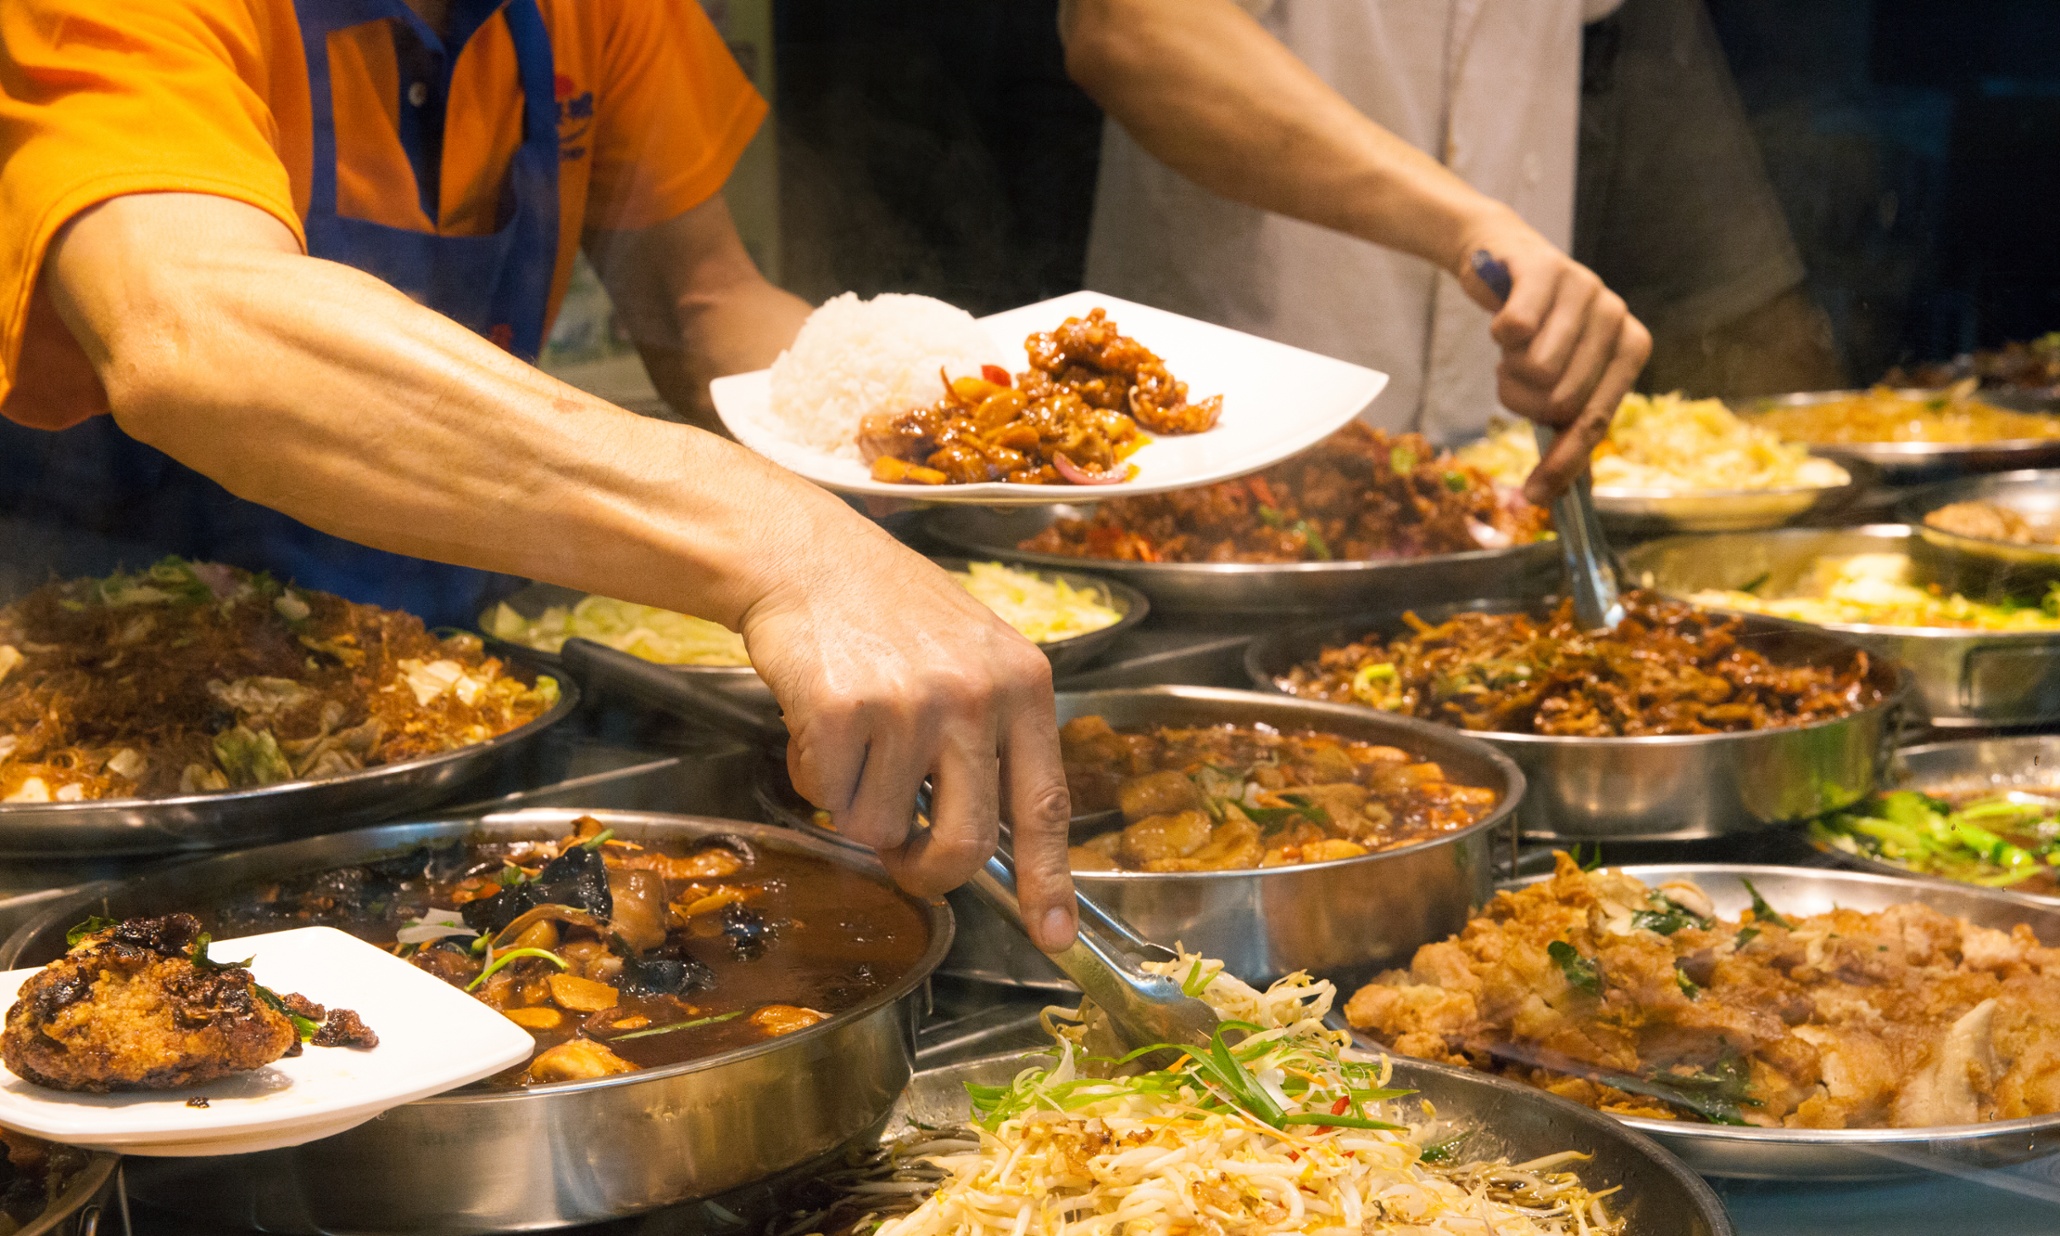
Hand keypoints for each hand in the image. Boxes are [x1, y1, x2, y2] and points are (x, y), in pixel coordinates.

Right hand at [737, 517, 1077, 951]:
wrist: (808, 556)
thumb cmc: (891, 613)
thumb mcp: (976, 657)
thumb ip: (993, 739)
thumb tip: (995, 843)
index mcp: (1024, 686)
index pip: (1045, 805)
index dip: (1049, 881)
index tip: (1055, 937)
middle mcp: (976, 696)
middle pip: (964, 843)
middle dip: (926, 870)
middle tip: (903, 857)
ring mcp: (909, 703)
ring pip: (880, 828)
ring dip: (855, 804)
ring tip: (854, 739)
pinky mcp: (842, 709)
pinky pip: (826, 795)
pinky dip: (813, 774)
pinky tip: (819, 720)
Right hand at [1454, 210, 1651, 503]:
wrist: (1501, 256)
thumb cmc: (1533, 326)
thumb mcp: (1556, 371)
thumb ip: (1564, 417)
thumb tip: (1553, 490)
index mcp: (1630, 348)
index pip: (1596, 420)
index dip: (1563, 461)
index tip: (1535, 494)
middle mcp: (1616, 317)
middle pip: (1561, 401)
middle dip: (1523, 401)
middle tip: (1513, 377)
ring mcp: (1585, 289)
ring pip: (1537, 369)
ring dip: (1508, 369)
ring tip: (1511, 348)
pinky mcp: (1545, 269)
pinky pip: (1515, 329)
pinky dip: (1498, 334)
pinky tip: (1504, 319)